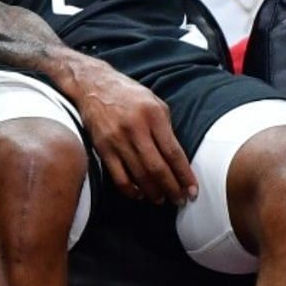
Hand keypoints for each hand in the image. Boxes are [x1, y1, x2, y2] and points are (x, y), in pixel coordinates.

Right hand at [72, 58, 197, 206]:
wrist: (93, 85)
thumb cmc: (129, 94)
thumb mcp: (154, 102)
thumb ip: (166, 128)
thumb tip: (177, 158)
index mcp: (153, 115)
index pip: (173, 152)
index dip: (184, 175)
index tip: (192, 190)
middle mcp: (135, 128)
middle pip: (157, 168)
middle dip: (171, 188)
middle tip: (180, 200)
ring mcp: (117, 139)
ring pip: (139, 175)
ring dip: (153, 192)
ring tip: (162, 200)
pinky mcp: (102, 148)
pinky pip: (118, 176)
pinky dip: (130, 190)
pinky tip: (139, 194)